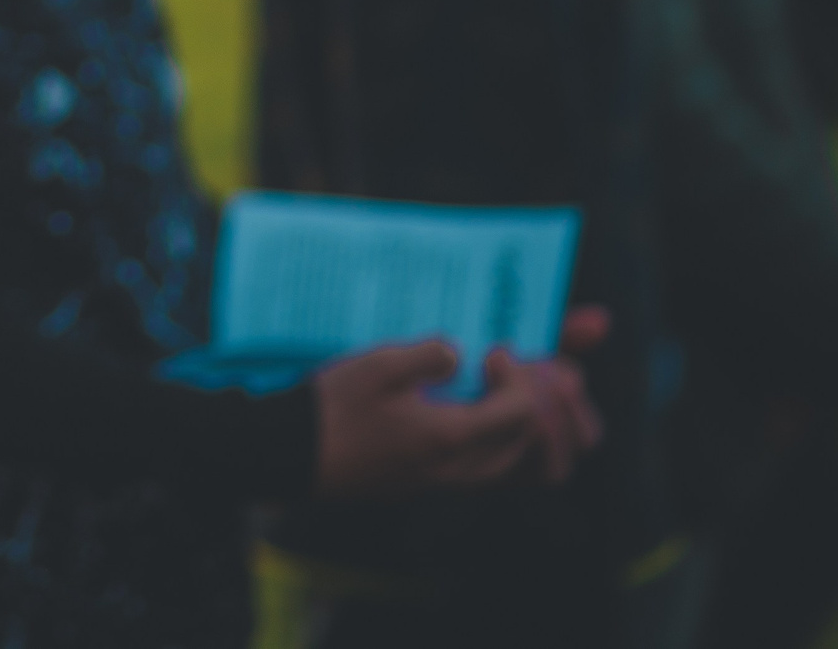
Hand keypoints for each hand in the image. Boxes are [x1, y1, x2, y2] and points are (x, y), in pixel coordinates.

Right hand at [313, 338, 547, 499]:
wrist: (296, 455)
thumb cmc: (332, 411)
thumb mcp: (377, 366)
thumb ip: (428, 355)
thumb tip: (461, 354)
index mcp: (451, 437)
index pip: (524, 411)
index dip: (521, 375)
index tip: (493, 351)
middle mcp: (462, 469)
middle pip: (536, 441)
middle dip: (541, 400)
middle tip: (524, 366)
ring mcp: (453, 482)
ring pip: (525, 465)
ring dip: (535, 427)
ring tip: (518, 392)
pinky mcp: (440, 486)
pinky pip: (501, 473)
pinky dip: (513, 443)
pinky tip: (489, 413)